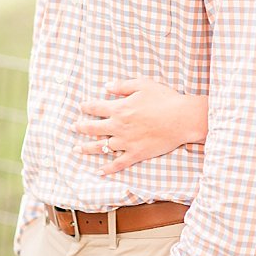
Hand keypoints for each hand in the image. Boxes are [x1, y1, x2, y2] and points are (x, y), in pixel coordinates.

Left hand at [75, 76, 196, 174]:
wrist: (182, 119)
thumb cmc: (164, 99)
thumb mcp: (142, 84)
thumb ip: (122, 85)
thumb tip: (106, 86)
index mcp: (119, 108)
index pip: (96, 107)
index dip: (87, 106)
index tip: (81, 107)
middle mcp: (119, 126)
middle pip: (93, 128)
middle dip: (81, 127)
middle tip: (73, 127)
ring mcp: (126, 142)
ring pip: (101, 147)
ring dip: (86, 148)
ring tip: (76, 149)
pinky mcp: (136, 154)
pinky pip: (118, 163)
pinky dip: (108, 168)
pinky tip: (99, 171)